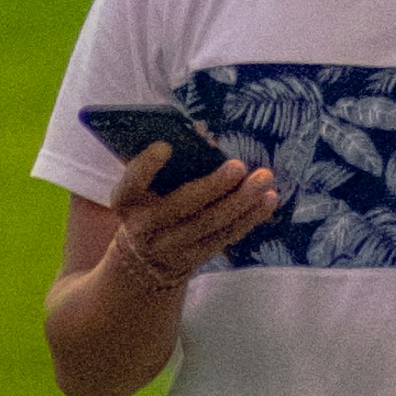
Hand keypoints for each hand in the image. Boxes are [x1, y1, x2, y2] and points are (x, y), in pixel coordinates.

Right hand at [111, 142, 278, 284]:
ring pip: (210, 224)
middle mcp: (144, 227)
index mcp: (125, 202)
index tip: (165, 146)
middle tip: (238, 165)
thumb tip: (198, 135)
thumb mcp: (137, 190)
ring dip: (241, 201)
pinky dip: (249, 218)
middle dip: (213, 186)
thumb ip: (156, 167)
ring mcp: (170, 247)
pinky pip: (225, 237)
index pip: (131, 183)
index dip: (146, 167)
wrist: (140, 260)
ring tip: (264, 179)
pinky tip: (269, 200)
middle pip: (181, 207)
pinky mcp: (195, 257)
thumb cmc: (144, 205)